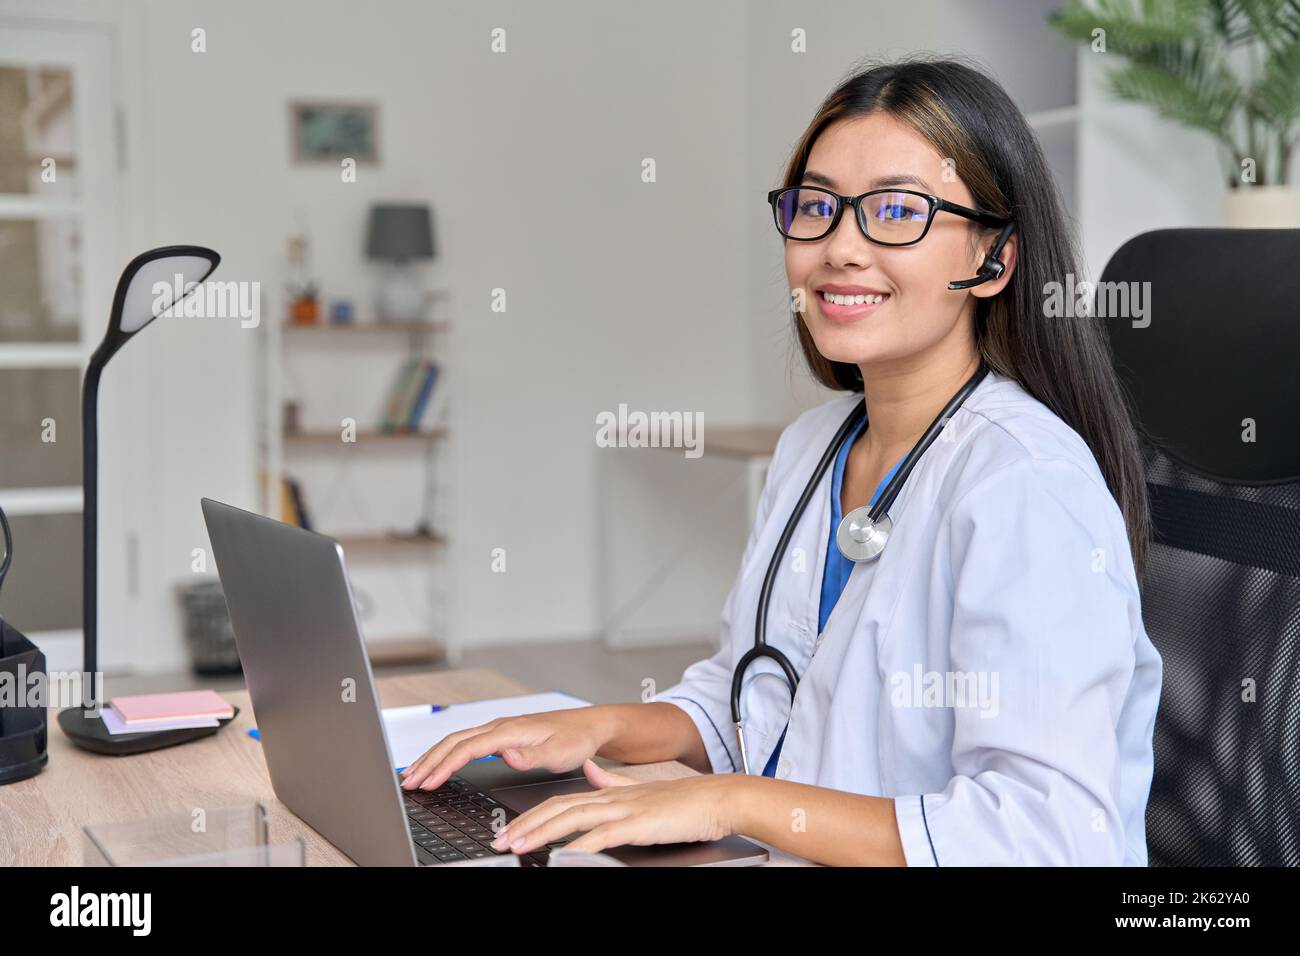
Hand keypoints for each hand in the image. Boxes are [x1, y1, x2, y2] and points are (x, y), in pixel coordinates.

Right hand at [399, 707, 618, 791]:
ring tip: (413, 775)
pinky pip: (465, 743)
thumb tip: (507, 757)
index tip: (429, 782)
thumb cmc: (575, 738)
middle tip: (409, 783)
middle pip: (453, 742)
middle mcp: (500, 726)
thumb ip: (531, 757)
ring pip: (456, 740)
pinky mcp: (500, 735)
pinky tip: (438, 764)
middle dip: (428, 762)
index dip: (445, 766)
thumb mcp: (559, 753)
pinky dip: (446, 754)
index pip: (468, 748)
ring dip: (432, 757)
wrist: (588, 725)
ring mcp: (498, 729)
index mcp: (510, 730)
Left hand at [490, 759, 740, 855]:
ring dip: (540, 833)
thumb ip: (614, 782)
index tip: (511, 831)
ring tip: (517, 847)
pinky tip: (564, 856)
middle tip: (501, 842)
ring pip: (571, 819)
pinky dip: (579, 846)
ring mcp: (623, 810)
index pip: (561, 802)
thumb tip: (591, 773)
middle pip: (557, 809)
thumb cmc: (685, 802)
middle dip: (525, 826)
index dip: (532, 816)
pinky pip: (601, 836)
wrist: (718, 798)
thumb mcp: (642, 790)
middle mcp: (611, 798)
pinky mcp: (638, 824)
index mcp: (610, 792)